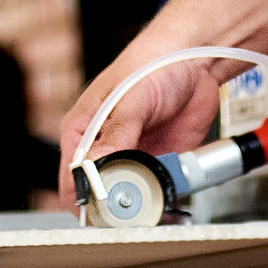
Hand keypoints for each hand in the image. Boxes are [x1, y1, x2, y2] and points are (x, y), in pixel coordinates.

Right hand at [56, 42, 224, 201]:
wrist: (195, 60)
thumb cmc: (153, 64)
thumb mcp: (131, 98)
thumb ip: (117, 134)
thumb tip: (98, 168)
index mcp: (82, 129)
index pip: (72, 176)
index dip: (85, 196)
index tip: (104, 207)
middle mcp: (104, 147)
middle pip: (98, 192)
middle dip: (113, 205)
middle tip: (132, 208)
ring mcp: (132, 157)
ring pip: (128, 196)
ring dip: (140, 204)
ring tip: (153, 202)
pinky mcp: (159, 162)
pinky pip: (155, 189)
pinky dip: (161, 197)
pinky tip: (169, 195)